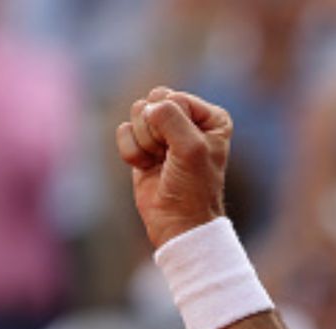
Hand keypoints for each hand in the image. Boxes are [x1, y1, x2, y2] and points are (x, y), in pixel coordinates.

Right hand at [115, 87, 231, 246]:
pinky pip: (123, 131)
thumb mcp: (191, 149)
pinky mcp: (143, 143)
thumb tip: (147, 108)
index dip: (172, 125)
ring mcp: (165, 130)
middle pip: (154, 100)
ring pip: (137, 113)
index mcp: (212, 118)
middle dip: (155, 130)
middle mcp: (190, 119)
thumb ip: (171, 118)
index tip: (184, 152)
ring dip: (144, 143)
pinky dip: (132, 152)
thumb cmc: (193, 188)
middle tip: (169, 156)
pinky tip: (148, 167)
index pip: (175, 98)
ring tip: (161, 162)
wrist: (178, 222)